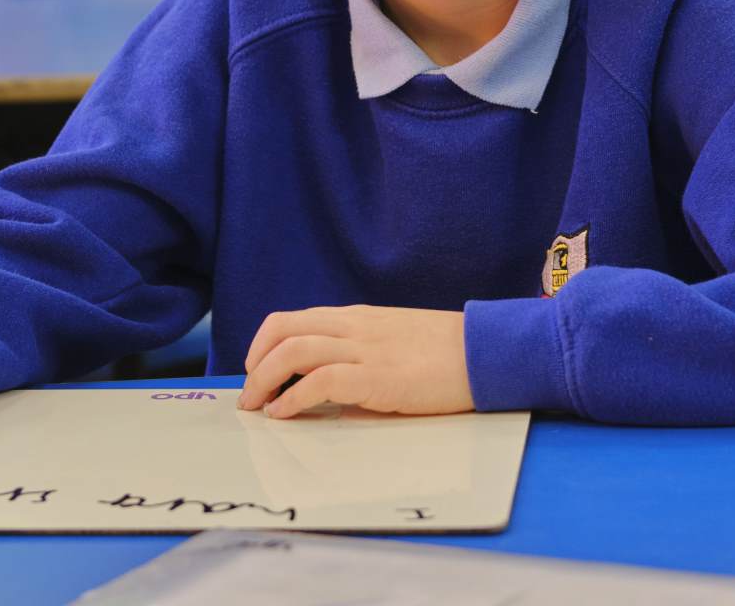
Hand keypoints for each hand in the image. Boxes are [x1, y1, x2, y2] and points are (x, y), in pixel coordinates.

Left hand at [239, 305, 474, 418]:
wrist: (485, 352)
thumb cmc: (445, 353)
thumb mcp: (392, 340)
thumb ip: (359, 351)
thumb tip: (326, 382)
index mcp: (355, 318)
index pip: (290, 320)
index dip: (262, 345)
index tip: (255, 370)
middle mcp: (353, 328)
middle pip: (282, 332)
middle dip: (254, 365)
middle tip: (248, 395)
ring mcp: (364, 350)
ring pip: (292, 353)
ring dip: (264, 381)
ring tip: (258, 407)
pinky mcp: (377, 377)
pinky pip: (319, 382)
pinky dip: (293, 399)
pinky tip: (286, 415)